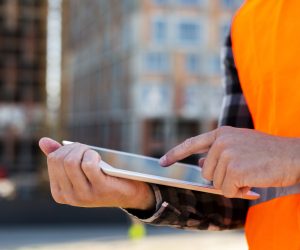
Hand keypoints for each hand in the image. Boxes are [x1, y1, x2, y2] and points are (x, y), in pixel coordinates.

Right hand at [39, 138, 154, 209]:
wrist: (127, 193)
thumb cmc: (101, 178)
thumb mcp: (80, 170)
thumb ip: (61, 158)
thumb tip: (42, 141)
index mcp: (59, 192)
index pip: (53, 160)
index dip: (66, 148)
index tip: (78, 149)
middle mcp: (69, 196)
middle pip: (61, 159)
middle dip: (74, 147)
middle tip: (86, 148)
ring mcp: (84, 195)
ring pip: (71, 161)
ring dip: (83, 149)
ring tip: (92, 152)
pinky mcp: (100, 189)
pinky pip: (88, 165)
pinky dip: (92, 155)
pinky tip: (98, 158)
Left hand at [159, 126, 299, 197]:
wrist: (293, 155)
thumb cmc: (267, 152)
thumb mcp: (240, 146)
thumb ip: (218, 153)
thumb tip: (200, 162)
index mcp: (221, 133)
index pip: (192, 143)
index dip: (175, 154)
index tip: (162, 162)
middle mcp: (221, 142)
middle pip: (206, 172)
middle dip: (221, 177)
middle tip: (242, 173)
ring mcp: (227, 154)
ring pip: (217, 183)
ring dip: (232, 185)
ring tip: (250, 175)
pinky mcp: (235, 169)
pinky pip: (228, 191)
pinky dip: (239, 192)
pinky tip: (252, 183)